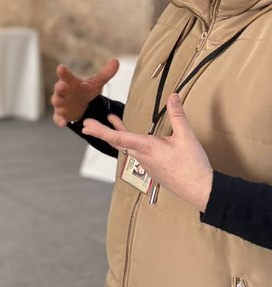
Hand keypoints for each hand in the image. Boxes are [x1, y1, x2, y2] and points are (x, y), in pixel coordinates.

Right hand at [51, 57, 119, 125]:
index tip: (60, 67)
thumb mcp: (95, 84)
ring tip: (58, 101)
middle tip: (61, 85)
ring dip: (58, 102)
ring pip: (57, 102)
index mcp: (71, 82)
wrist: (77, 106)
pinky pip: (58, 118)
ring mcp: (61, 103)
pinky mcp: (61, 115)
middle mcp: (63, 92)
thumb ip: (105, 74)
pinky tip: (62, 123)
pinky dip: (59, 120)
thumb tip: (116, 60)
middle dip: (60, 87)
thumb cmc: (84, 91)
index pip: (67, 76)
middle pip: (60, 88)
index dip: (64, 72)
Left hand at [81, 93, 212, 209]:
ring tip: (112, 120)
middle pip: (118, 142)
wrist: (200, 190)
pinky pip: (136, 153)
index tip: (87, 126)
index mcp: (147, 148)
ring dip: (118, 134)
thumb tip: (173, 96)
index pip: (118, 138)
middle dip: (102, 131)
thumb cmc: (193, 166)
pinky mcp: (152, 168)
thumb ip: (177, 115)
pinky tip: (135, 138)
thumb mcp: (186, 137)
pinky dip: (130, 142)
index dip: (101, 131)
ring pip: (127, 147)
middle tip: (87, 124)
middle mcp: (142, 157)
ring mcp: (146, 164)